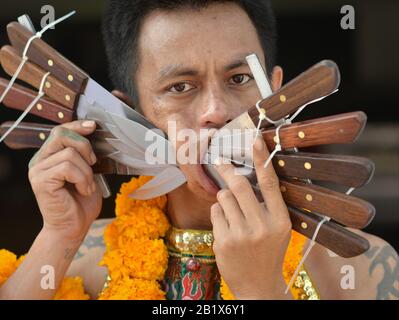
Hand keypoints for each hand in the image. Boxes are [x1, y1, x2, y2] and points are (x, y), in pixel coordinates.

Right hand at [28, 120, 102, 241]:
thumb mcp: (87, 173)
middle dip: (85, 147)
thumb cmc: (80, 203)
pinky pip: (68, 168)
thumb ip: (85, 156)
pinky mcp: (41, 181)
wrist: (73, 228)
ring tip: (88, 186)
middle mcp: (39, 161)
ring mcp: (38, 170)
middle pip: (62, 135)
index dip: (76, 125)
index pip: (60, 131)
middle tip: (94, 164)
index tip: (93, 125)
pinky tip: (84, 190)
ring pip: (70, 153)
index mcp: (49, 157)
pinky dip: (83, 179)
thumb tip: (95, 136)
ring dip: (87, 171)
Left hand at [210, 135, 291, 298]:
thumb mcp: (277, 230)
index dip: (262, 160)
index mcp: (280, 220)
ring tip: (231, 212)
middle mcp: (262, 226)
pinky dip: (219, 214)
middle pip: (240, 185)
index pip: (270, 184)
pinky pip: (216, 212)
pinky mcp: (224, 241)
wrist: (258, 285)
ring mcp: (241, 234)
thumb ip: (267, 206)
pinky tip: (226, 227)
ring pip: (224, 197)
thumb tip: (248, 177)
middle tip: (219, 161)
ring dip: (224, 198)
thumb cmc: (267, 252)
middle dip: (227, 170)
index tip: (254, 140)